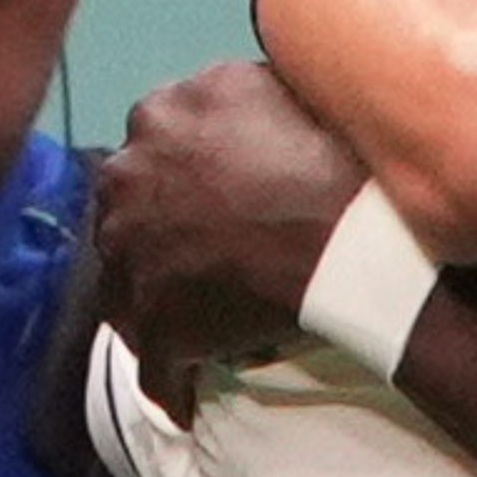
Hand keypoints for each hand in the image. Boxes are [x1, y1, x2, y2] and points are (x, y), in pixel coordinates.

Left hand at [93, 62, 374, 409]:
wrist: (350, 240)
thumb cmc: (331, 159)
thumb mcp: (277, 84)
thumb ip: (229, 91)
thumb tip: (222, 100)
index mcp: (157, 114)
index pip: (152, 142)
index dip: (185, 170)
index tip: (219, 192)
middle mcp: (125, 175)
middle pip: (127, 204)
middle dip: (160, 226)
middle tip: (215, 247)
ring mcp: (127, 253)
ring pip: (127, 277)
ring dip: (158, 294)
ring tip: (208, 314)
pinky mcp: (148, 322)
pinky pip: (152, 363)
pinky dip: (171, 378)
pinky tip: (195, 392)